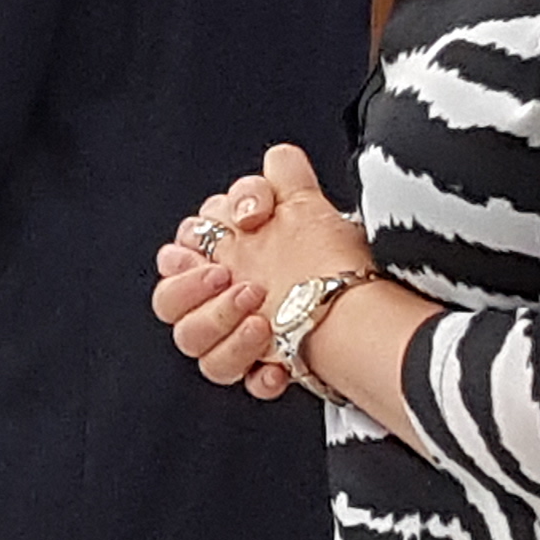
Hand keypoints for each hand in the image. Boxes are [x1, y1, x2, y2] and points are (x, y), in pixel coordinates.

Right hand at [152, 142, 376, 397]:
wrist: (371, 314)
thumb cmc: (336, 262)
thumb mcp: (310, 206)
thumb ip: (285, 173)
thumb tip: (276, 158)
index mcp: (223, 256)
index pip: (173, 257)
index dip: (186, 257)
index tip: (223, 258)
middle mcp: (223, 297)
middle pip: (168, 304)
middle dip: (198, 297)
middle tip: (242, 287)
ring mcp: (238, 335)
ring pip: (194, 345)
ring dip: (225, 332)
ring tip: (263, 322)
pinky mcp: (261, 369)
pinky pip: (240, 381)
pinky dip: (258, 375)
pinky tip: (279, 368)